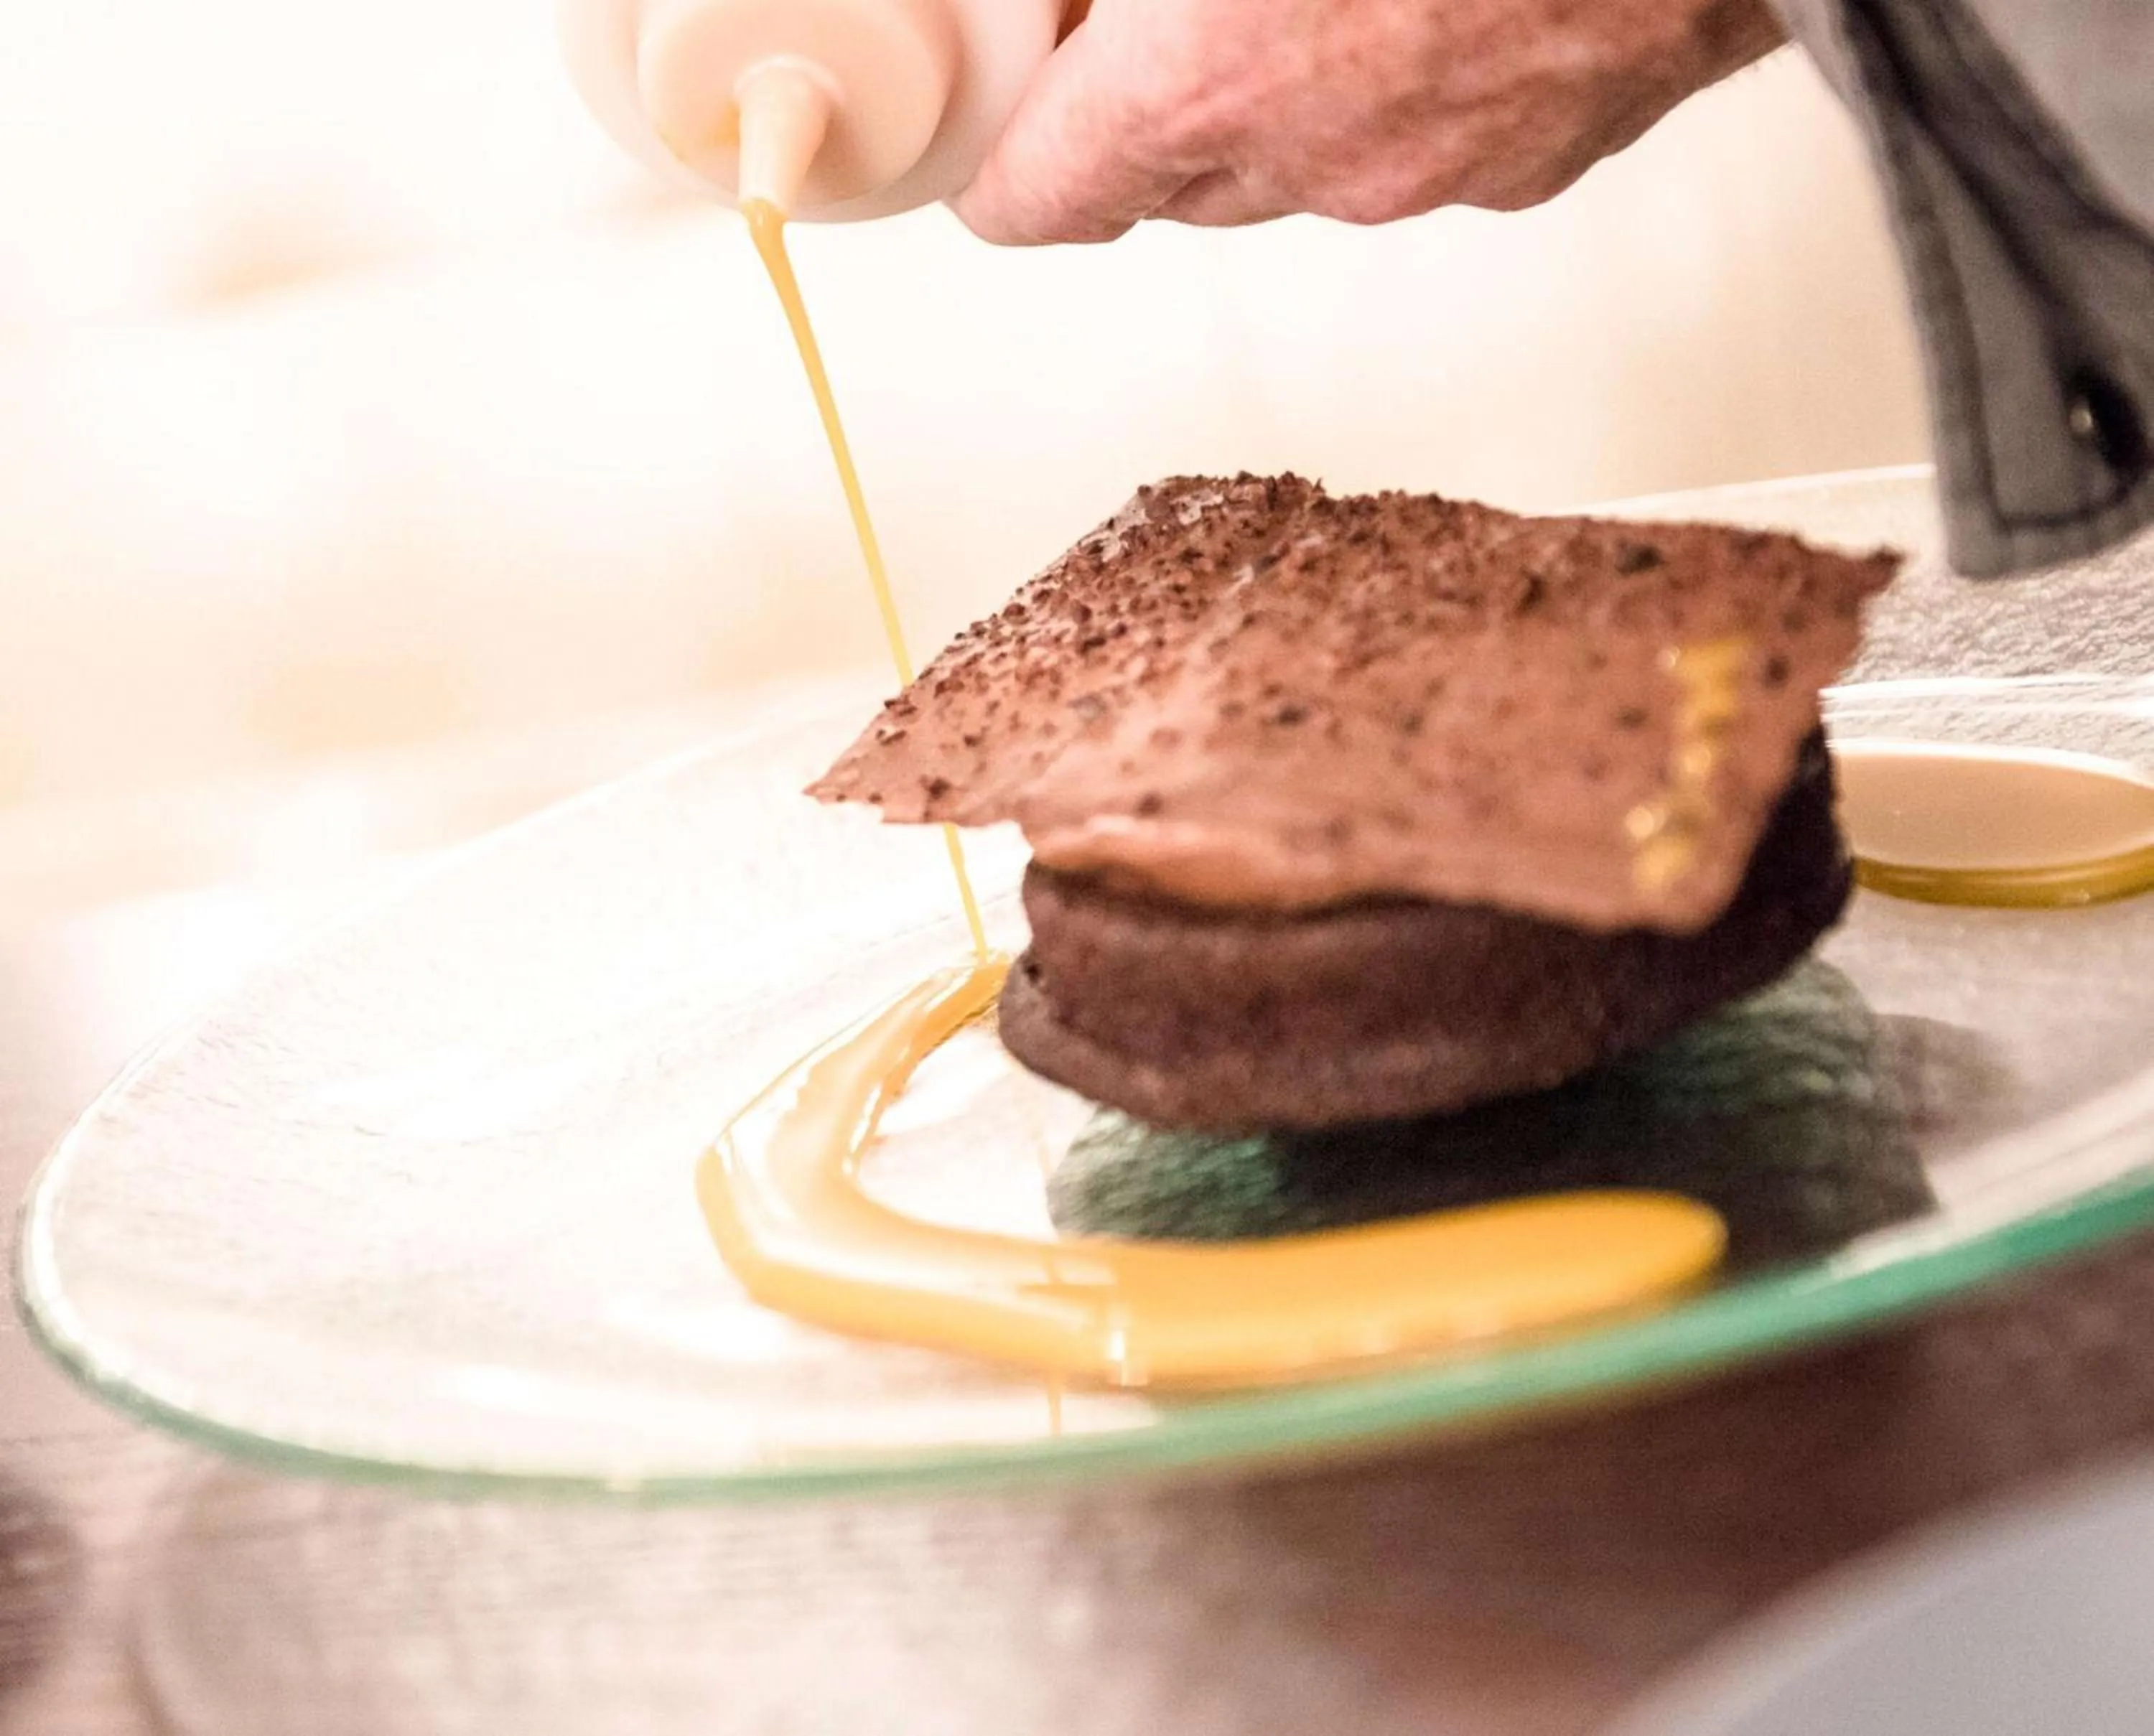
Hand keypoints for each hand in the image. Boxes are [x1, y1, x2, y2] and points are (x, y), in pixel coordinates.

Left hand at [952, 0, 1782, 243]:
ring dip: (1274, 81)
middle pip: (1163, 179)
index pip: (1035, 201)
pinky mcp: (1541, 154)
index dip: (1005, 153)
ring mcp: (1434, 170)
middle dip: (1139, 94)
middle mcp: (1313, 158)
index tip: (1005, 93)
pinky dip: (1397, 75)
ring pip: (1297, 159)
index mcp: (1205, 80)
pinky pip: (1420, 138)